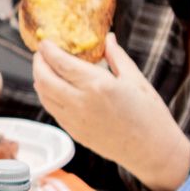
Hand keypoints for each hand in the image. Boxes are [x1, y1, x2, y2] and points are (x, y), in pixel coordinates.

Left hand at [32, 39, 189, 190]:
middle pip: (44, 79)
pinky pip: (52, 110)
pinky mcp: (75, 133)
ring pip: (44, 96)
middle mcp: (81, 103)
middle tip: (41, 53)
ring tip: (44, 69)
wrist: (152, 151)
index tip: (45, 42)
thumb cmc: (150, 115)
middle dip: (38, 63)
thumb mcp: (136, 80)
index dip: (48, 50)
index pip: (61, 63)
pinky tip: (53, 89)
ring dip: (39, 79)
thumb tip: (108, 38)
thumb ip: (117, 57)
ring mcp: (75, 120)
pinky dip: (47, 96)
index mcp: (97, 85)